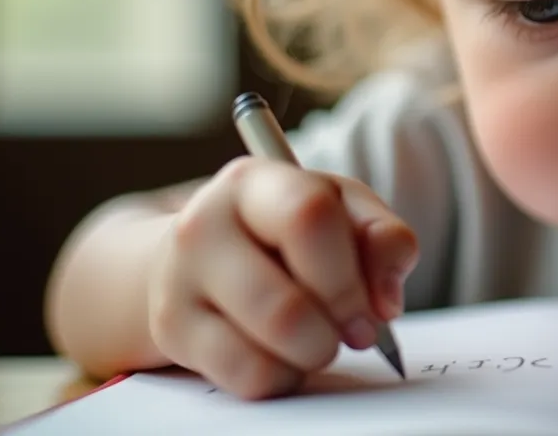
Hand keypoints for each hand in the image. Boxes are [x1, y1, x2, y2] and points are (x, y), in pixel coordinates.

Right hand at [148, 157, 418, 398]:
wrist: (195, 253)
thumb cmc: (284, 230)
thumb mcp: (341, 210)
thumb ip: (382, 238)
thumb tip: (385, 301)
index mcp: (255, 182)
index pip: (308, 217)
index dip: (351, 274)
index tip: (376, 307)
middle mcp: (204, 224)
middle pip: (287, 303)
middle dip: (339, 327)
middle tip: (357, 332)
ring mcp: (179, 280)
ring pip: (269, 344)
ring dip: (316, 353)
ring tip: (319, 338)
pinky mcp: (172, 330)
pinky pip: (249, 376)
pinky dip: (284, 375)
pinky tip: (283, 354)